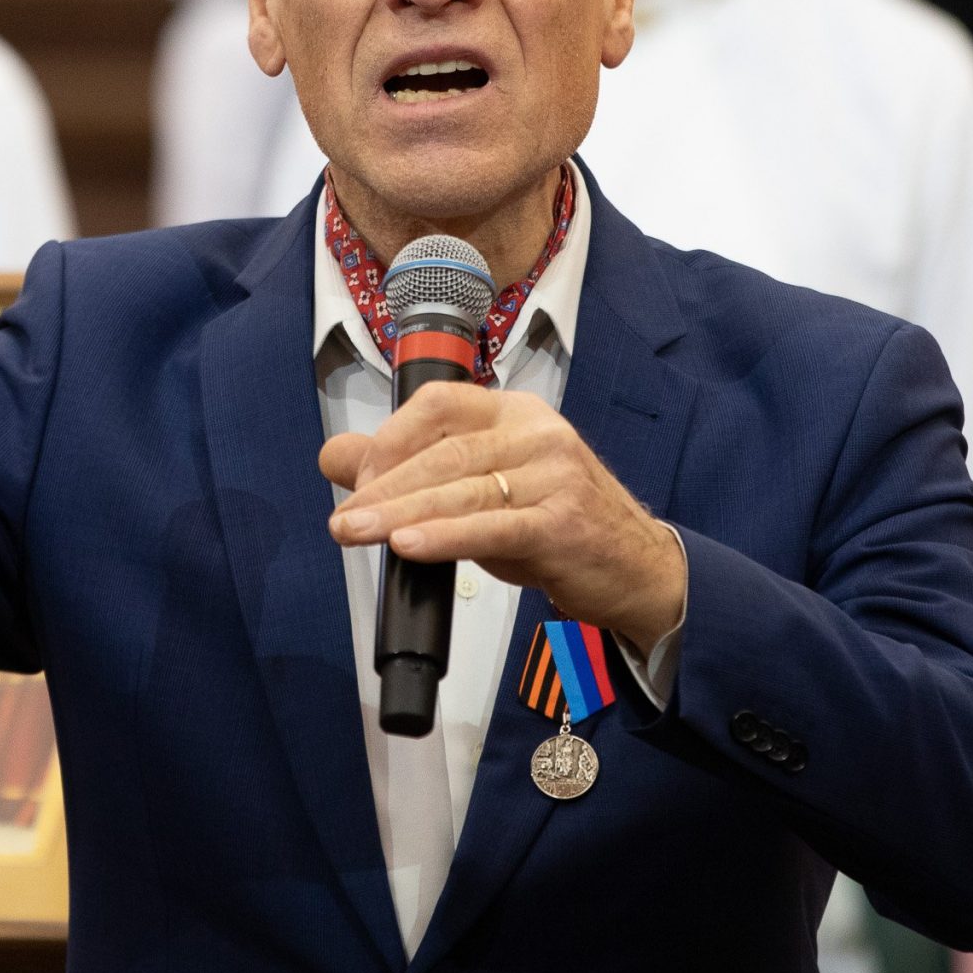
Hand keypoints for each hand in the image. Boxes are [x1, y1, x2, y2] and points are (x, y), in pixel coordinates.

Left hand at [321, 381, 685, 650]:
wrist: (636, 568)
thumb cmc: (555, 523)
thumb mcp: (482, 488)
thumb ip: (412, 469)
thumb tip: (336, 456)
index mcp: (514, 413)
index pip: (439, 404)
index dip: (390, 438)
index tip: (356, 477)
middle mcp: (537, 433)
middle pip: (444, 453)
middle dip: (383, 487)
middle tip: (344, 517)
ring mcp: (555, 474)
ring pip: (462, 489)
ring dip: (399, 513)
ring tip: (355, 531)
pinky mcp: (563, 522)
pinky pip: (492, 527)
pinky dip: (445, 536)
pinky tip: (409, 546)